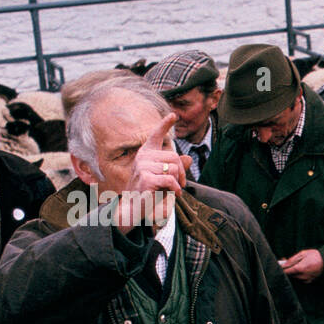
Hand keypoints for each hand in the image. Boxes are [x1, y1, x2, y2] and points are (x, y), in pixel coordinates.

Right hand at [116, 112, 185, 232]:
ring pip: (173, 168)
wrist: (135, 209)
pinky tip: (173, 194)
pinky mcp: (145, 178)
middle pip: (174, 157)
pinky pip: (169, 179)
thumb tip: (188, 159)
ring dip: (178, 182)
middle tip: (180, 185)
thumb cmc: (151, 193)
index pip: (156, 136)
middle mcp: (143, 157)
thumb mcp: (165, 178)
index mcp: (146, 154)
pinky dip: (175, 188)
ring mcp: (142, 166)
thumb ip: (176, 168)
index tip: (173, 115)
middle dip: (182, 172)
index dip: (165, 124)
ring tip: (172, 190)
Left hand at [279, 249, 323, 282]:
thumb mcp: (302, 254)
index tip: (281, 264)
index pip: (285, 272)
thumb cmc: (315, 256)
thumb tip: (283, 264)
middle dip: (288, 269)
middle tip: (289, 262)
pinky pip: (301, 279)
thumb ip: (291, 260)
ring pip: (295, 277)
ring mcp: (306, 280)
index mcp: (299, 269)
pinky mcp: (310, 282)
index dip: (282, 268)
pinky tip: (304, 269)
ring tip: (299, 264)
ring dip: (294, 272)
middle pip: (290, 275)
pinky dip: (300, 275)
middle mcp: (302, 276)